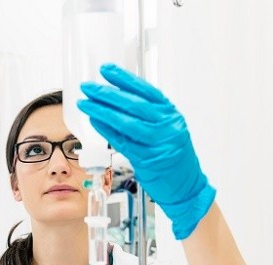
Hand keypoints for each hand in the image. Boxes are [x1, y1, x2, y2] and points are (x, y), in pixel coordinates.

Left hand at [77, 63, 215, 239]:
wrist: (187, 186)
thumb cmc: (173, 157)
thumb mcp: (167, 130)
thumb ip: (148, 115)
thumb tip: (117, 99)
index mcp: (171, 114)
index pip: (146, 91)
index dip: (125, 79)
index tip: (106, 70)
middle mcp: (167, 126)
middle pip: (134, 105)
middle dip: (108, 94)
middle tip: (88, 87)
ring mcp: (159, 143)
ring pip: (126, 123)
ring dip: (102, 111)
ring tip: (85, 103)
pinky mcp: (148, 160)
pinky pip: (123, 142)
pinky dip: (107, 131)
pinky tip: (95, 121)